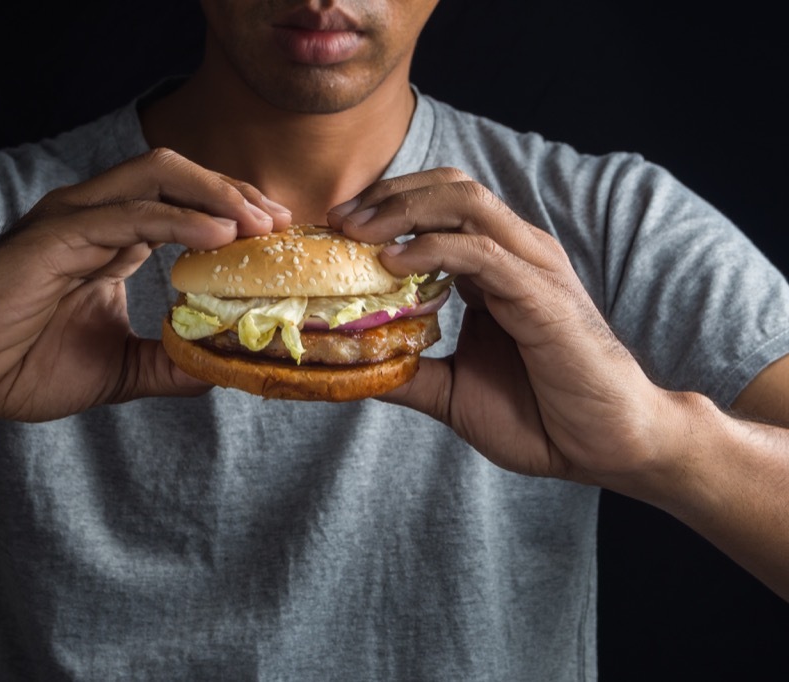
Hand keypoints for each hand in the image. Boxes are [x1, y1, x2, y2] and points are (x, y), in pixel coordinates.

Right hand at [0, 148, 290, 421]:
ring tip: (262, 222)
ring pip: (158, 177)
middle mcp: (94, 218)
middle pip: (179, 176)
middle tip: (280, 222)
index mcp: (108, 240)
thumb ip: (165, 362)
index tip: (276, 237)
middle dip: (235, 193)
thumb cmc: (19, 366)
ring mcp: (75, 220)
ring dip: (217, 194)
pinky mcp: (57, 234)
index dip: (233, 213)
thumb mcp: (116, 368)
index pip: (182, 205)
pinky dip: (179, 219)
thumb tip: (218, 369)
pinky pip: (129, 214)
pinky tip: (220, 234)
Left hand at [328, 168, 671, 485]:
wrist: (607, 445)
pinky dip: (432, 248)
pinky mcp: (542, 294)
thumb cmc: (541, 417)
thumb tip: (349, 370)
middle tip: (336, 220)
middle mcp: (516, 254)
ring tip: (355, 232)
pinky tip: (393, 263)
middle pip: (448, 188)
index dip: (384, 207)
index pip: (438, 208)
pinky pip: (482, 251)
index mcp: (496, 268)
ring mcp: (532, 268)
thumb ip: (407, 373)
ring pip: (465, 201)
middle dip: (386, 195)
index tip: (334, 229)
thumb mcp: (453, 393)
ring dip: (403, 209)